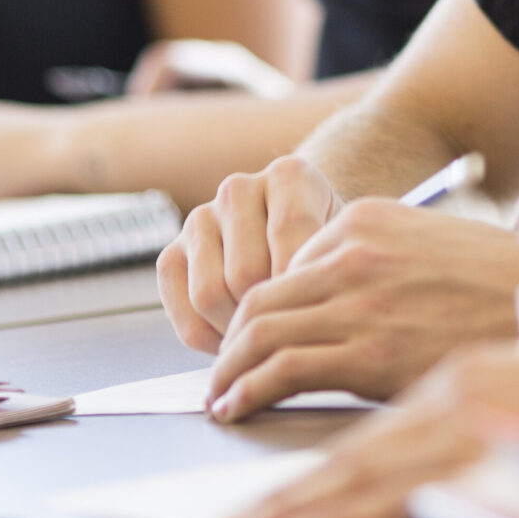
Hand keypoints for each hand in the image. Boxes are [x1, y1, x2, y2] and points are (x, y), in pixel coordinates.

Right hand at [157, 156, 340, 350]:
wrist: (301, 233)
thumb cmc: (330, 247)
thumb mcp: (347, 246)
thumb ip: (338, 268)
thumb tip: (311, 323)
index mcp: (288, 175)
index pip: (292, 232)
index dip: (305, 285)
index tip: (322, 316)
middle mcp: (238, 188)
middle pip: (246, 273)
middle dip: (270, 315)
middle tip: (294, 337)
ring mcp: (200, 219)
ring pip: (210, 295)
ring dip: (239, 331)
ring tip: (269, 339)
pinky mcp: (170, 255)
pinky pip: (186, 316)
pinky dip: (213, 342)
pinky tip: (242, 340)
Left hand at [204, 204, 518, 420]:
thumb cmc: (503, 291)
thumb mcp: (432, 249)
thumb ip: (380, 267)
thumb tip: (343, 308)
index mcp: (367, 221)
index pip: (284, 266)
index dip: (262, 311)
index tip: (251, 340)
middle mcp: (354, 251)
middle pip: (259, 297)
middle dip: (232, 342)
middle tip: (223, 374)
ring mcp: (358, 299)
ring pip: (258, 331)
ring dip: (229, 371)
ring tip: (223, 397)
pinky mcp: (366, 351)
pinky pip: (281, 369)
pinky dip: (246, 391)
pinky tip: (238, 408)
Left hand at [227, 340, 518, 517]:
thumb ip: (487, 422)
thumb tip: (441, 455)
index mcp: (467, 373)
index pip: (372, 409)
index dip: (312, 446)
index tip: (271, 478)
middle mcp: (462, 385)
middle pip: (353, 438)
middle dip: (289, 486)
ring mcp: (479, 415)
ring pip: (365, 461)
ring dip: (300, 502)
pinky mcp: (497, 444)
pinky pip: (403, 484)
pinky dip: (343, 505)